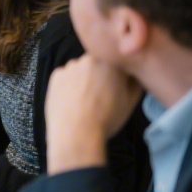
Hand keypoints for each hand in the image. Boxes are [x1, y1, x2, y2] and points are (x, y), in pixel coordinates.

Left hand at [44, 54, 142, 173]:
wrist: (75, 132)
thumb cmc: (107, 118)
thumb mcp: (130, 102)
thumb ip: (135, 82)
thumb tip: (134, 73)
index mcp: (111, 62)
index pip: (118, 63)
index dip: (119, 77)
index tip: (116, 89)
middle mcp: (89, 59)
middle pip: (98, 64)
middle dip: (101, 75)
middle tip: (100, 96)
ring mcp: (70, 66)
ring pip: (81, 70)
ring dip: (84, 79)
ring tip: (85, 100)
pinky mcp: (55, 76)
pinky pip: (66, 76)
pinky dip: (68, 85)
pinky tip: (71, 100)